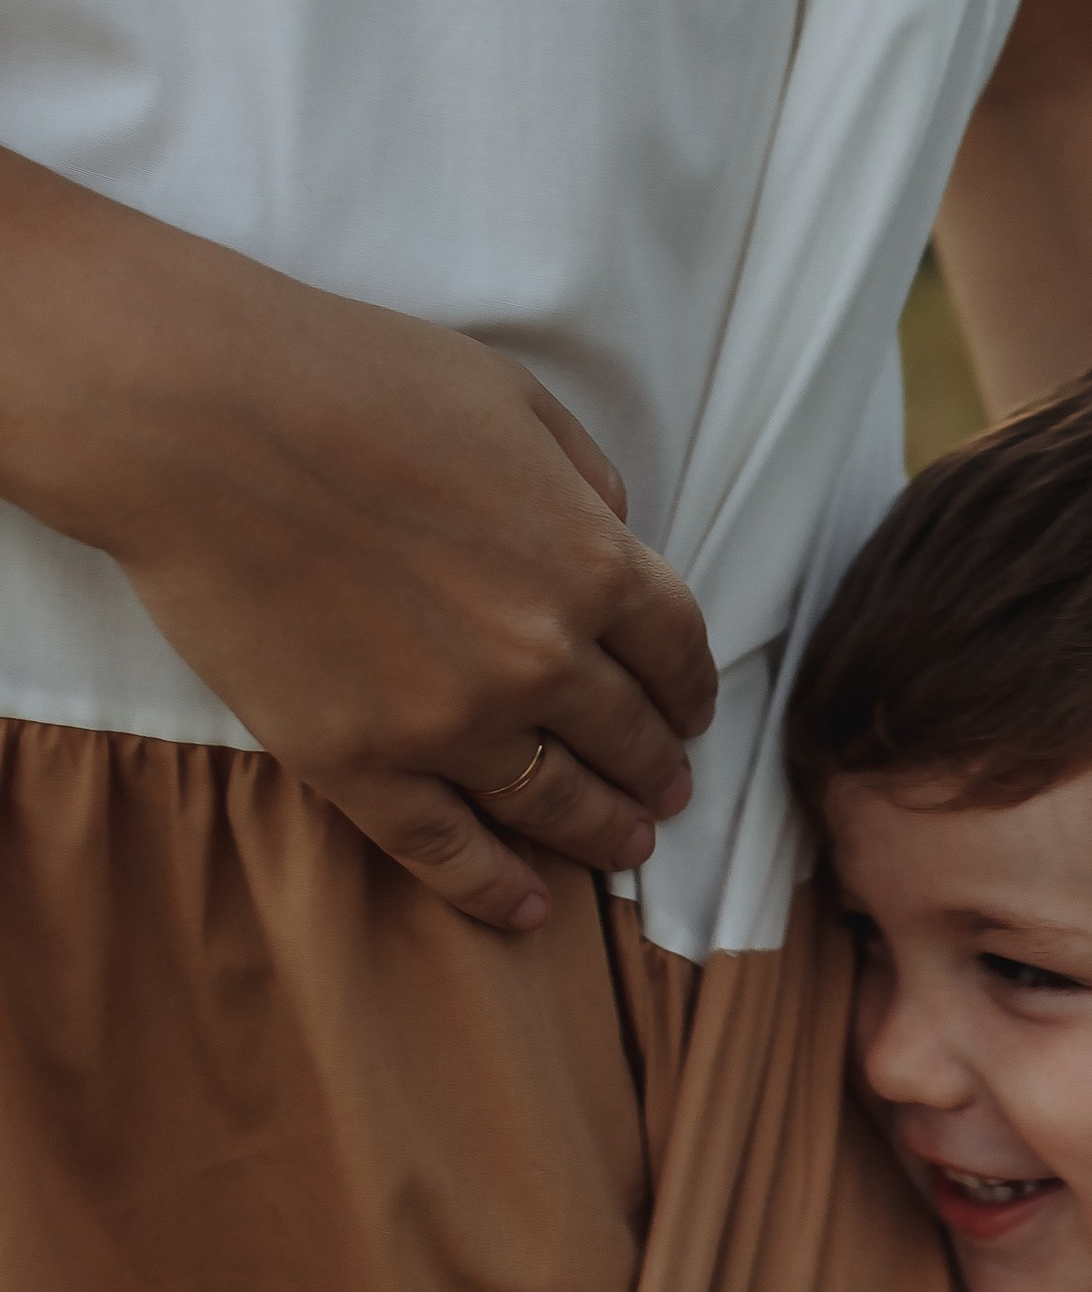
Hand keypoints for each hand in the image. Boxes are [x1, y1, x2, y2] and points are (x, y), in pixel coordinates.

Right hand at [0, 162, 716, 930]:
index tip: (690, 711)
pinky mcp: (356, 763)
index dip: (691, 689)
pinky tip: (526, 909)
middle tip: (667, 794)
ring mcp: (449, 723)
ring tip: (624, 848)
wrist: (201, 422)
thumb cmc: (351, 381)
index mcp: (590, 561)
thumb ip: (582, 480)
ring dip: (601, 832)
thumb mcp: (512, 399)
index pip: (677, 650)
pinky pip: (445, 851)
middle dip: (656, 768)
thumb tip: (615, 530)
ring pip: (554, 805)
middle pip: (628, 736)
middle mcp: (540, 657)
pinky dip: (494, 889)